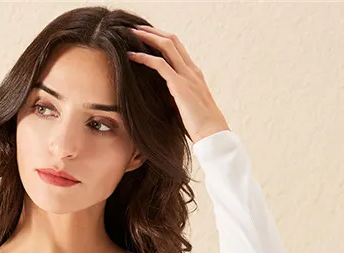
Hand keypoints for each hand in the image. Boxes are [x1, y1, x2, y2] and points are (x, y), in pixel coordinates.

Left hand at [127, 24, 230, 142]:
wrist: (212, 133)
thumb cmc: (199, 124)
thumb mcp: (186, 105)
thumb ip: (176, 95)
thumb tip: (161, 96)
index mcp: (194, 73)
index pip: (178, 48)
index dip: (162, 38)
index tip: (147, 36)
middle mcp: (191, 70)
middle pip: (172, 40)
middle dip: (153, 31)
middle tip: (136, 28)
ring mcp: (187, 76)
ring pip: (167, 46)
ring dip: (148, 37)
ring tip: (131, 34)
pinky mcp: (180, 85)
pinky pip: (160, 65)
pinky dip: (145, 57)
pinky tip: (132, 56)